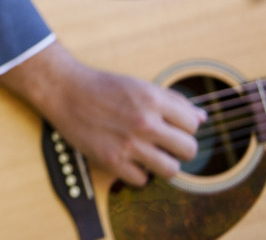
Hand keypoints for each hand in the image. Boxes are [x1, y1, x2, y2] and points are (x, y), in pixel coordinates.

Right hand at [0, 42, 206, 185]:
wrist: (64, 90)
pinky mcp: (111, 160)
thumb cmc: (102, 87)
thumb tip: (202, 118)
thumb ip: (172, 100)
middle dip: (180, 149)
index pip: (193, 125)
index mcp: (152, 99)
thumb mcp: (140, 85)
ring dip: (164, 164)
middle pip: (188, 150)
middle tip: (166, 144)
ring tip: (152, 155)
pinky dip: (138, 173)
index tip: (173, 127)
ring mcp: (128, 143)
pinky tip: (130, 160)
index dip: (185, 127)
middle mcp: (143, 122)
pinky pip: (142, 180)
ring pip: (171, 170)